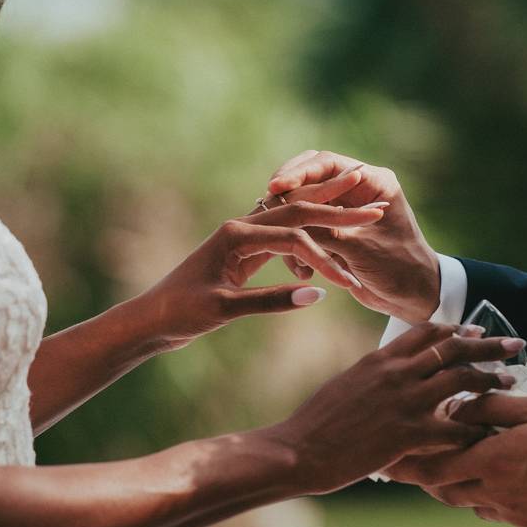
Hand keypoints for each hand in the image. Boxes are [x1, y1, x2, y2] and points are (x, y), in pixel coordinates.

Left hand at [134, 202, 383, 350]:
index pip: (294, 239)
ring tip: (361, 207)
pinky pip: (284, 237)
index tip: (352, 282)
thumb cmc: (181, 314)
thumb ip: (271, 300)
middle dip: (338, 210)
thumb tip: (318, 294)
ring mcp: (243, 237)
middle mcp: (241, 227)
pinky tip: (331, 234)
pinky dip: (311, 235)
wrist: (150, 319)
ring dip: (328, 215)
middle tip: (376, 208)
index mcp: (237, 235)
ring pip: (294, 220)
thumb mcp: (225, 310)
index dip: (326, 259)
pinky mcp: (244, 251)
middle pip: (299, 213)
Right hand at [265, 150, 440, 323]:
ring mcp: (345, 210)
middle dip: (286, 194)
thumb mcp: (360, 249)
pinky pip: (307, 228)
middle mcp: (358, 190)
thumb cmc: (399, 270)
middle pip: (311, 177)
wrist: (413, 297)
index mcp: (373, 182)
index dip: (298, 173)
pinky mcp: (335, 231)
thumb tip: (287, 219)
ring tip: (294, 257)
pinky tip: (302, 272)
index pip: (327, 164)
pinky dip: (301, 248)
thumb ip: (326, 232)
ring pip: (304, 204)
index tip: (275, 187)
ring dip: (293, 226)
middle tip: (264, 205)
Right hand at [274, 323, 526, 494]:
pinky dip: (475, 429)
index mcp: (380, 358)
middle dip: (488, 344)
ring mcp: (404, 401)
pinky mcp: (409, 433)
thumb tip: (385, 375)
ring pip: (461, 380)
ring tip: (511, 382)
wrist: (299, 450)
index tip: (475, 330)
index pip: (427, 332)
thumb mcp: (346, 385)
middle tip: (516, 344)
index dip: (456, 329)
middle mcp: (396, 372)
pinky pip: (455, 427)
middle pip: (452, 348)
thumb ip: (372, 376)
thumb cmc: (315, 423)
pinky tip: (489, 432)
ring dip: (490, 379)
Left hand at [385, 393, 526, 526]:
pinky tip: (508, 482)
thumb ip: (488, 407)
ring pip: (472, 503)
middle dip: (429, 478)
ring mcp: (514, 514)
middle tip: (416, 466)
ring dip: (463, 486)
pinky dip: (494, 499)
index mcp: (492, 460)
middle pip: (445, 491)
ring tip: (466, 469)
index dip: (407, 465)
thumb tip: (456, 409)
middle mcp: (496, 492)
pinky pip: (501, 514)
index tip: (388, 462)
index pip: (434, 466)